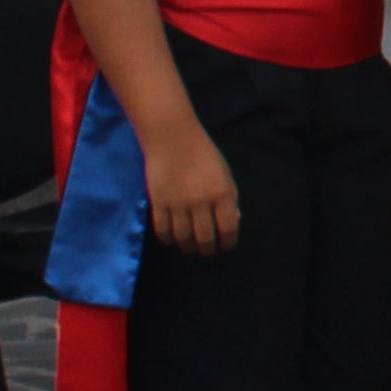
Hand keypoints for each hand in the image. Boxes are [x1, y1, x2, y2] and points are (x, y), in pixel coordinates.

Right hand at [141, 120, 240, 254]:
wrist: (173, 138)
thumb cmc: (204, 155)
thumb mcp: (225, 175)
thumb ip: (229, 199)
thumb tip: (232, 223)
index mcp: (223, 193)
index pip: (228, 229)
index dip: (227, 243)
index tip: (225, 247)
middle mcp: (201, 202)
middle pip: (205, 238)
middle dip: (207, 249)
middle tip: (207, 252)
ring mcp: (178, 204)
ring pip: (183, 237)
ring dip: (187, 247)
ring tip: (190, 248)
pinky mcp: (158, 202)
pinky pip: (162, 230)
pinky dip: (167, 239)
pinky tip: (172, 240)